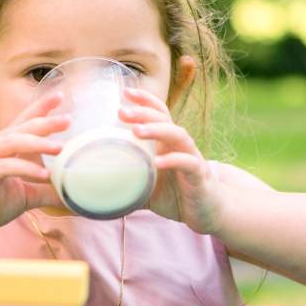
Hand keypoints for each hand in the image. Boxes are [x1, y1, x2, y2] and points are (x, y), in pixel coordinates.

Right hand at [0, 92, 71, 240]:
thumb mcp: (27, 196)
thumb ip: (48, 191)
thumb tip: (73, 194)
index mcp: (1, 146)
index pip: (23, 122)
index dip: (40, 108)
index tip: (60, 96)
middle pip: (20, 128)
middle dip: (44, 122)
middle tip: (67, 119)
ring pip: (11, 143)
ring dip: (37, 143)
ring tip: (60, 147)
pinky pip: (3, 167)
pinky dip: (24, 169)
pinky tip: (44, 174)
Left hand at [118, 88, 227, 234]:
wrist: (210, 213)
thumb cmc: (178, 196)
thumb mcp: (147, 190)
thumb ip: (126, 187)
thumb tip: (96, 193)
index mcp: (167, 144)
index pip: (159, 113)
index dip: (145, 101)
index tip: (125, 92)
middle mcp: (180, 146)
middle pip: (165, 120)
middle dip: (143, 113)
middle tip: (121, 111)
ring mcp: (192, 159)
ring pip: (178, 136)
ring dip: (158, 130)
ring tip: (136, 131)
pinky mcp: (199, 177)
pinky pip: (188, 164)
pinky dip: (173, 160)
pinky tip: (158, 162)